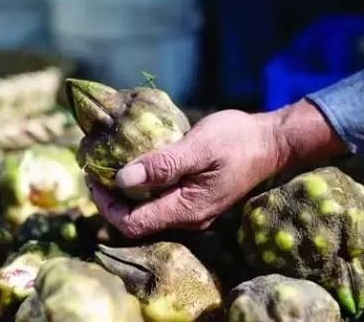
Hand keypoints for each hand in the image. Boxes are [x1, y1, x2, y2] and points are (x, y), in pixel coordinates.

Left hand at [88, 100, 345, 237]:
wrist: (270, 143)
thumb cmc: (237, 141)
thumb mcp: (199, 147)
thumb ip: (163, 165)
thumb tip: (123, 180)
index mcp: (187, 209)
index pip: (133, 222)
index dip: (107, 205)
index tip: (93, 177)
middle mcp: (187, 219)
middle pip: (137, 222)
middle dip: (111, 201)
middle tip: (96, 172)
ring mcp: (192, 212)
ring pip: (147, 214)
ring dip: (125, 196)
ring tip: (109, 169)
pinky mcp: (195, 201)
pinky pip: (159, 204)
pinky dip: (141, 191)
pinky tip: (136, 170)